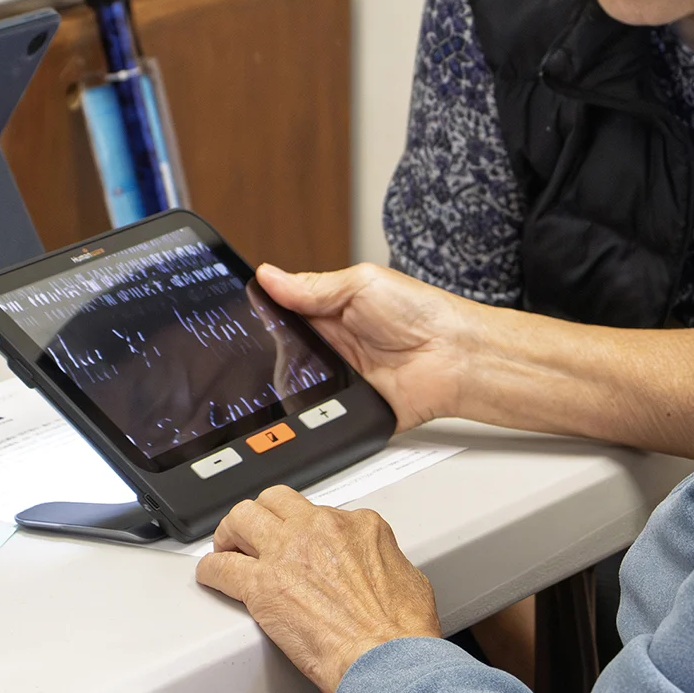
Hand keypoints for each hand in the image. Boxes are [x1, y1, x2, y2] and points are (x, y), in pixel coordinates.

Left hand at [196, 486, 441, 692]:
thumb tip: (374, 566)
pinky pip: (222, 567)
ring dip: (232, 532)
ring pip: (243, 517)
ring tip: (227, 546)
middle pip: (276, 499)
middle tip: (253, 532)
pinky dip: (211, 570)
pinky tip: (210, 575)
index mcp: (358, 523)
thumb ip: (381, 556)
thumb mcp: (405, 572)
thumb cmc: (401, 627)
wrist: (386, 655)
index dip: (306, 529)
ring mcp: (289, 552)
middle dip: (263, 514)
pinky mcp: (263, 586)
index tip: (300, 543)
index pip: (320, 511)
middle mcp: (321, 528)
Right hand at [257, 262, 482, 430]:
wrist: (455, 356)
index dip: (260, 318)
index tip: (238, 316)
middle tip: (256, 349)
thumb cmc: (421, 312)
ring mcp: (336, 380)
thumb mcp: (363, 284)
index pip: (281, 316)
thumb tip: (269, 275)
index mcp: (329, 312)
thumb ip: (313, 286)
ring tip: (291, 372)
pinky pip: (314, 417)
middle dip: (267, 353)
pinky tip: (306, 401)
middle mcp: (329, 347)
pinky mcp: (346, 411)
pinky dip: (305, 413)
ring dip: (285, 383)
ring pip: (290, 388)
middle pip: (279, 354)